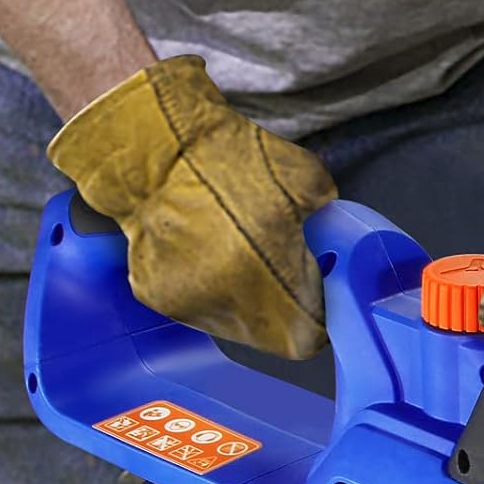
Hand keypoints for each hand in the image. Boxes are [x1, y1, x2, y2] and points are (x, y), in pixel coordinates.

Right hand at [47, 56, 335, 358]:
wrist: (152, 147)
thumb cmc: (231, 159)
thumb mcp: (306, 180)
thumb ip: (327, 218)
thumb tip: (330, 231)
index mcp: (270, 280)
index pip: (306, 337)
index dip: (318, 321)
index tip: (319, 299)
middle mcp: (226, 304)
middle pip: (270, 335)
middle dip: (284, 312)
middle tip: (286, 276)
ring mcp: (187, 305)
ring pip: (234, 324)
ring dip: (247, 302)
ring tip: (244, 259)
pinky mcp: (155, 297)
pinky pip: (197, 306)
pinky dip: (209, 289)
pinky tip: (208, 255)